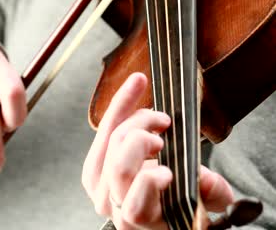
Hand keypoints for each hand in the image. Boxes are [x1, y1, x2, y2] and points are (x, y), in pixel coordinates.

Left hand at [82, 73, 233, 228]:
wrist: (152, 215)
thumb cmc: (175, 209)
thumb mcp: (201, 205)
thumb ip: (211, 194)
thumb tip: (208, 179)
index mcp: (141, 218)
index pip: (137, 203)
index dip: (151, 180)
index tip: (170, 170)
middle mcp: (113, 204)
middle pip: (120, 163)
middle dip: (143, 134)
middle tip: (166, 125)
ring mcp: (97, 185)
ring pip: (108, 140)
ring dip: (134, 116)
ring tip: (159, 117)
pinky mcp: (92, 168)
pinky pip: (102, 130)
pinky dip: (120, 105)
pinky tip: (137, 85)